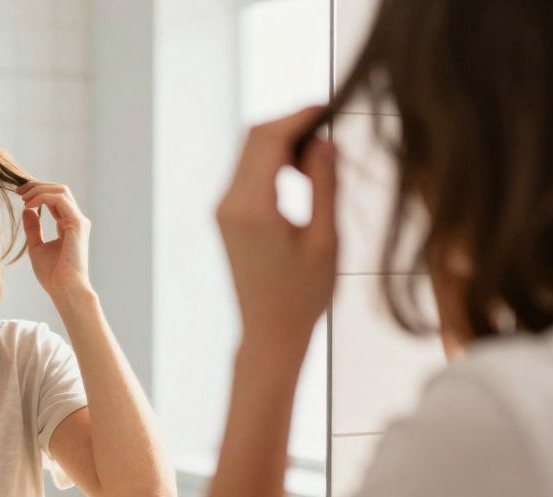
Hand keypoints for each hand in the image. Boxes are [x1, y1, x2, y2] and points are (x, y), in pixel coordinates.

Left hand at [18, 180, 92, 298]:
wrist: (64, 289)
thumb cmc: (53, 274)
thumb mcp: (36, 246)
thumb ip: (33, 228)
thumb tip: (27, 210)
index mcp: (68, 225)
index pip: (56, 199)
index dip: (38, 192)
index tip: (20, 194)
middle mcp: (76, 220)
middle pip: (59, 190)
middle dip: (38, 186)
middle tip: (19, 190)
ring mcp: (78, 221)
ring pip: (61, 190)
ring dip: (39, 189)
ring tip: (23, 196)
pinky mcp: (77, 223)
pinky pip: (60, 199)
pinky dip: (43, 197)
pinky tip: (30, 204)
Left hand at [216, 106, 337, 352]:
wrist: (269, 332)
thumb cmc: (304, 295)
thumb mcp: (326, 240)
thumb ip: (325, 186)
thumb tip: (323, 140)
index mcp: (253, 209)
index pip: (268, 140)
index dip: (299, 116)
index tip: (328, 106)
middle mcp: (229, 204)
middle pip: (253, 138)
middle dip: (290, 124)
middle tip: (329, 126)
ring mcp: (223, 210)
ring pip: (248, 152)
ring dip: (282, 142)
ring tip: (321, 154)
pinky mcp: (226, 216)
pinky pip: (246, 173)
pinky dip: (272, 161)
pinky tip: (302, 171)